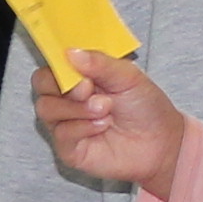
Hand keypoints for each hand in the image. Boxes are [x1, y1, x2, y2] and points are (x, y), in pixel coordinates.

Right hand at [29, 46, 192, 194]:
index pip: (52, 66)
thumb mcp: (127, 76)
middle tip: (89, 88)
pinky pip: (61, 133)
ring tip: (106, 109)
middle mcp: (67, 100)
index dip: (57, 64)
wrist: (161, 142)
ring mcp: (65, 124)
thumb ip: (99, 63)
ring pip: (47, 109)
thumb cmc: (144, 107)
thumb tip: (70, 52)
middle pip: (41, 85)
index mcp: (78, 77)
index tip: (75, 64)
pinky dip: (82, 126)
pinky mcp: (69, 149)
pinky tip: (103, 126)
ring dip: (77, 107)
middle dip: (65, 85)